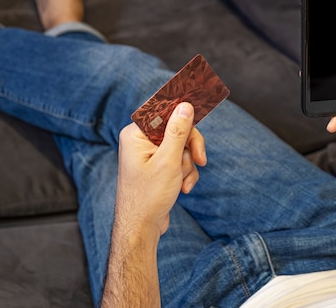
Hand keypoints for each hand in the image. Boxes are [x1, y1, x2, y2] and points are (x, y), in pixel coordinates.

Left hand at [115, 102, 205, 236]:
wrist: (142, 228)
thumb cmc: (148, 196)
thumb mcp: (168, 161)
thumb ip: (178, 131)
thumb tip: (185, 106)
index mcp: (136, 134)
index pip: (163, 112)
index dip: (183, 115)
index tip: (200, 110)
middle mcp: (141, 142)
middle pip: (177, 130)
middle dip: (189, 148)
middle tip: (200, 159)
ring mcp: (150, 155)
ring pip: (182, 147)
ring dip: (187, 165)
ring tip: (181, 182)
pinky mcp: (158, 167)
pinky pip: (180, 161)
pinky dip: (185, 174)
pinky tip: (183, 188)